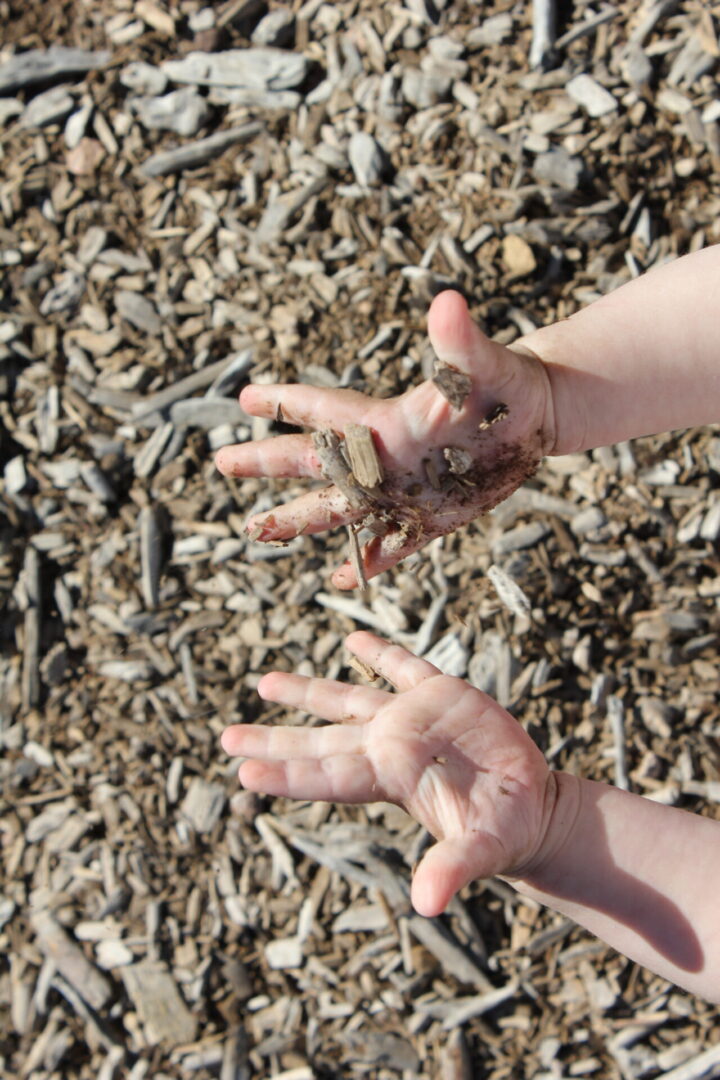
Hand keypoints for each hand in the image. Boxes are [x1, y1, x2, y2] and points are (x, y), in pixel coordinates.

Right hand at [215, 291, 554, 587]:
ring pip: (338, 510)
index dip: (284, 402)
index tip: (246, 398)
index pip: (322, 410)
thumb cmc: (509, 384)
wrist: (539, 417)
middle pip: (312, 462)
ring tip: (258, 532)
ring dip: (297, 521)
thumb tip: (448, 304)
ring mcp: (402, 491)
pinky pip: (391, 546)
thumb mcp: (481, 367)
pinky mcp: (430, 518)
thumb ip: (459, 343)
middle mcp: (382, 458)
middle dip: (266, 461)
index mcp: (384, 424)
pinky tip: (344, 576)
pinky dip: (367, 561)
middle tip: (221, 461)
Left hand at [221, 632, 555, 916]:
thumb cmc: (503, 832)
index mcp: (392, 780)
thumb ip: (451, 869)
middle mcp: (390, 747)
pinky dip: (380, 653)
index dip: (288, 775)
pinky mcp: (440, 694)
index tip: (244, 774)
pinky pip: (403, 667)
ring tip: (263, 683)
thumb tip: (427, 906)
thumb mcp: (481, 850)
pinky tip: (353, 641)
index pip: (329, 778)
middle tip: (225, 737)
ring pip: (348, 698)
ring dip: (307, 691)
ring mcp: (411, 718)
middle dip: (274, 740)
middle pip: (321, 741)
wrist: (529, 806)